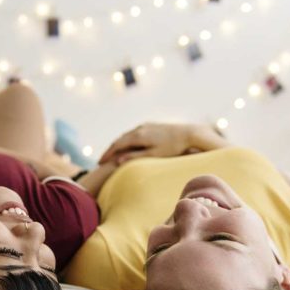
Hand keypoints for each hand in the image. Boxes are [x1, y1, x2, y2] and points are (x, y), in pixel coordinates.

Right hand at [98, 123, 228, 164]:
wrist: (190, 134)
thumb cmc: (173, 148)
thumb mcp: (154, 155)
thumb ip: (136, 157)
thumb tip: (118, 160)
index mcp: (138, 136)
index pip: (117, 145)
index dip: (107, 154)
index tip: (99, 164)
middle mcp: (140, 128)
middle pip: (119, 140)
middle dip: (110, 150)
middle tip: (101, 161)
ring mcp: (145, 126)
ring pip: (126, 136)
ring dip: (117, 145)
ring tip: (111, 155)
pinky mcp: (151, 126)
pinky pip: (133, 134)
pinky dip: (126, 141)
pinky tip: (126, 147)